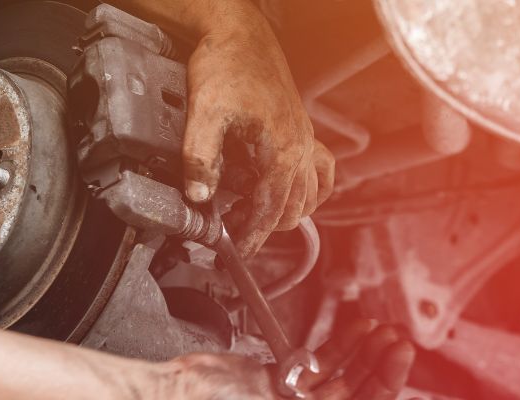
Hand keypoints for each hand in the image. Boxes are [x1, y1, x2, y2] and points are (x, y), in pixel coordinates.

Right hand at [152, 321, 414, 398]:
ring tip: (383, 332)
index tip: (398, 360)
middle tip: (397, 343)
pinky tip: (357, 329)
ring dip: (365, 352)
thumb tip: (355, 396)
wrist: (175, 395)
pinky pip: (318, 362)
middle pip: (358, 395)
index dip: (385, 387)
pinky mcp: (277, 379)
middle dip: (380, 368)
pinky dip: (340, 345)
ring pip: (343, 376)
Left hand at [180, 1, 334, 257]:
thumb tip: (198, 198)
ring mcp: (307, 142)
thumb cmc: (227, 68)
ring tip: (255, 214)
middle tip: (233, 230)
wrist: (242, 35)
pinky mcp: (304, 132)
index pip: (271, 212)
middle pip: (292, 210)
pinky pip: (322, 174)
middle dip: (265, 226)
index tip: (235, 251)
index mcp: (283, 153)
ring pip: (310, 196)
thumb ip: (200, 158)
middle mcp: (302, 151)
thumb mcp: (205, 113)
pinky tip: (290, 191)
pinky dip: (310, 190)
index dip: (252, 237)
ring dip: (287, 211)